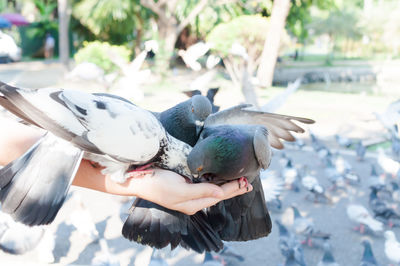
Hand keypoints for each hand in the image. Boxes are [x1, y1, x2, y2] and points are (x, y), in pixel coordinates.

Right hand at [128, 168, 252, 214]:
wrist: (140, 180)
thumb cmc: (158, 185)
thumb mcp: (180, 190)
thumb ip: (201, 192)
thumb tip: (221, 195)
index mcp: (193, 204)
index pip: (218, 196)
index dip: (232, 189)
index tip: (245, 182)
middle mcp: (193, 201)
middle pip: (218, 195)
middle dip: (234, 190)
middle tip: (248, 184)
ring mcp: (189, 194)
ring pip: (213, 191)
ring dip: (226, 186)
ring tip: (240, 183)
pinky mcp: (185, 186)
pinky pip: (205, 186)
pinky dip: (216, 183)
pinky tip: (220, 180)